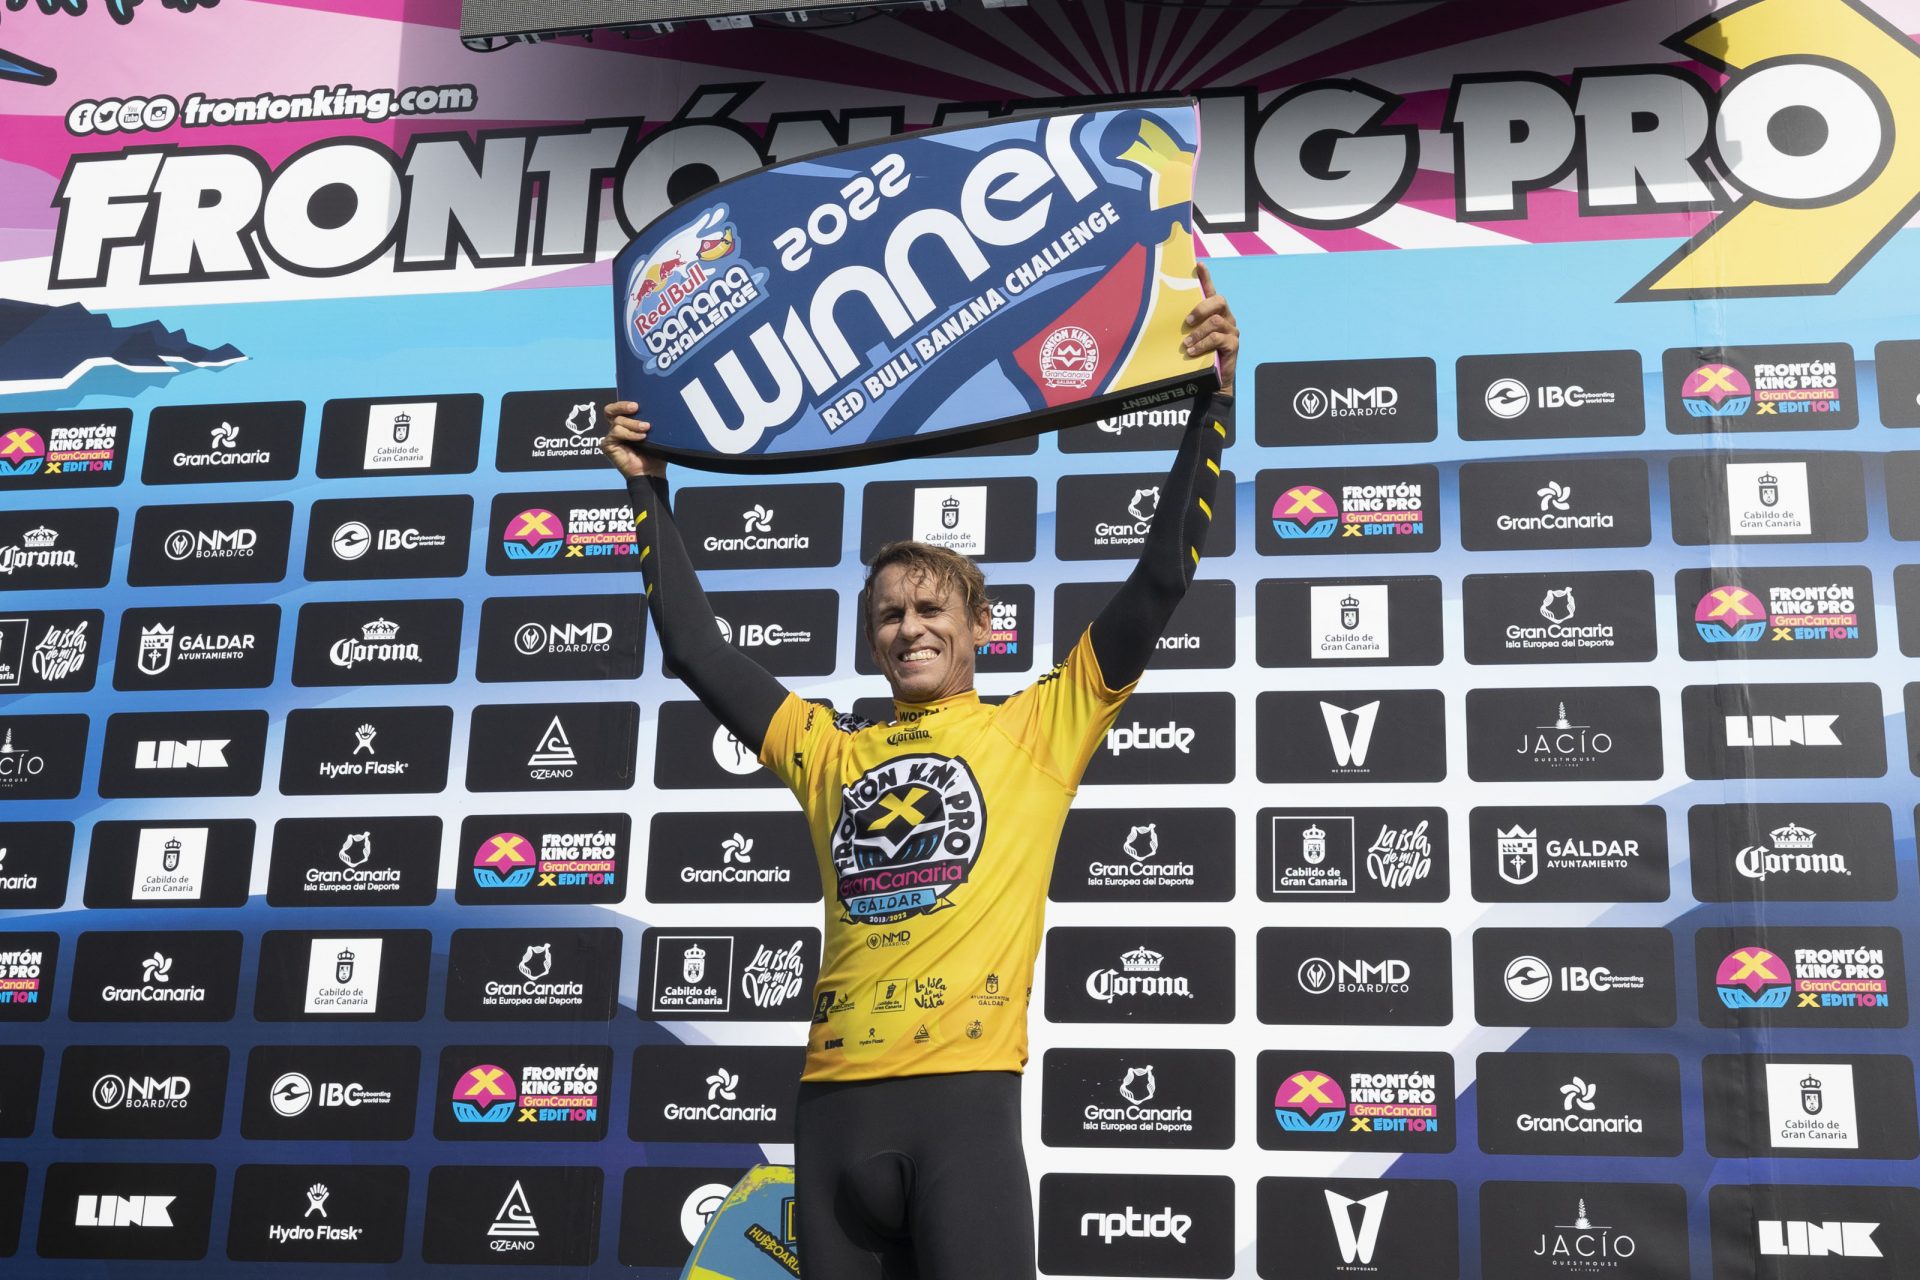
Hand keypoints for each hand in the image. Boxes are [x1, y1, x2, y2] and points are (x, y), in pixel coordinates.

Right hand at [601, 401, 665, 477]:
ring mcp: (611, 437)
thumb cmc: (655, 454)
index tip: (638, 404)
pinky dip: (629, 434)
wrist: (652, 472)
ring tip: (646, 429)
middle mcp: (616, 429)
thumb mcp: (654, 433)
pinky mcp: (607, 445)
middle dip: (622, 406)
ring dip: (634, 424)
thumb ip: (649, 420)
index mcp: (625, 424)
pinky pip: (616, 432)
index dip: (624, 403)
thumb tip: (655, 406)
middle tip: (636, 407)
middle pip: (611, 410)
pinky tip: (641, 438)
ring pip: (618, 421)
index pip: (618, 408)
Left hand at [1183, 262, 1237, 395]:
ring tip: (1187, 344)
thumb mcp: (1191, 338)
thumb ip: (1185, 327)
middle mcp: (1226, 318)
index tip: (1198, 265)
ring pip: (1215, 322)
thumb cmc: (1199, 357)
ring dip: (1198, 332)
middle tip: (1187, 321)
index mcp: (1214, 313)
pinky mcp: (1234, 344)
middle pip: (1219, 301)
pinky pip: (1217, 338)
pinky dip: (1203, 344)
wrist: (1213, 381)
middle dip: (1201, 308)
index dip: (1206, 278)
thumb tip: (1162, 318)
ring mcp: (1232, 330)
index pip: (1211, 291)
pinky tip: (1192, 352)